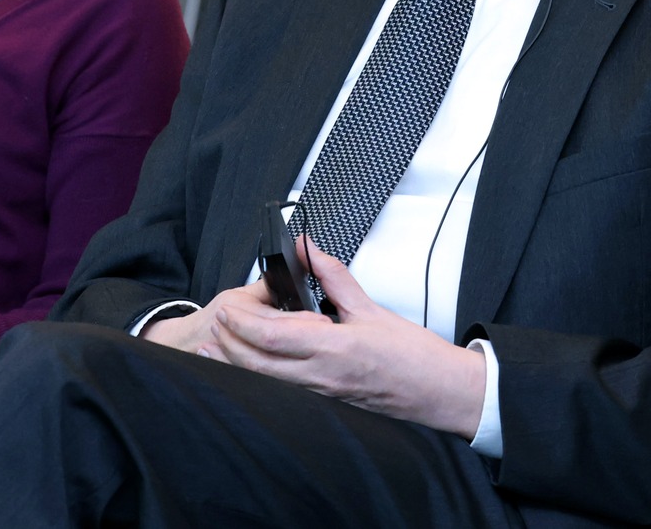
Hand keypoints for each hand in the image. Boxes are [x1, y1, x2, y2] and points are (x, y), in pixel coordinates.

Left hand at [200, 240, 487, 437]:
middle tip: (213, 323)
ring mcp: (321, 393)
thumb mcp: (372, 308)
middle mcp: (321, 376)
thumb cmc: (413, 356)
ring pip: (265, 380)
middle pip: (258, 363)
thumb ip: (335, 277)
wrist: (437, 392)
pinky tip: (250, 366)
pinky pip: (282, 389)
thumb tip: (309, 250)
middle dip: (228, 342)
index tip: (226, 304)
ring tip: (214, 347)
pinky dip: (259, 375)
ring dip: (236, 362)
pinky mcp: (325, 402)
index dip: (242, 321)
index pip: (272, 336)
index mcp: (334, 348)